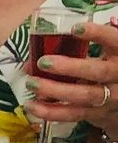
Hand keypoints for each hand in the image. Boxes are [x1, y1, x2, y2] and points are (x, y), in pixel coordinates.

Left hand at [25, 18, 117, 136]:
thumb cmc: (108, 67)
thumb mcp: (105, 52)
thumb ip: (81, 47)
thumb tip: (40, 51)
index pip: (115, 40)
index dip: (97, 34)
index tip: (75, 28)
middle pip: (98, 72)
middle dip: (70, 67)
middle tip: (43, 62)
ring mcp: (110, 97)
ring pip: (85, 95)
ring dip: (55, 90)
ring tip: (32, 83)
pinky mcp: (98, 114)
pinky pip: (74, 114)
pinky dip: (52, 112)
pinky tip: (32, 106)